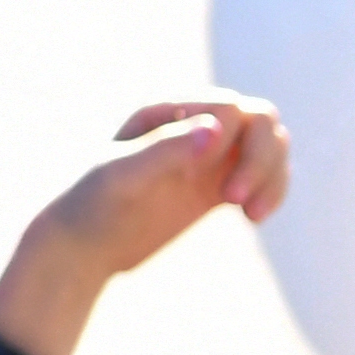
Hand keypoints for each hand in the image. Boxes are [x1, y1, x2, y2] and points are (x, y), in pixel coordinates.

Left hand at [0, 95, 289, 354]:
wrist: (81, 245)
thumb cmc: (90, 204)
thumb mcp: (120, 175)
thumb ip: (166, 149)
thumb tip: (219, 128)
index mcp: (167, 111)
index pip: (232, 109)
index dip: (236, 145)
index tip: (213, 189)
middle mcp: (192, 126)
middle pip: (261, 122)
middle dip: (263, 160)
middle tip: (238, 203)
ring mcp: (208, 157)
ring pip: (270, 146)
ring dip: (273, 177)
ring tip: (252, 215)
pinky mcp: (217, 186)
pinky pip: (265, 177)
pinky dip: (273, 192)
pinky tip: (254, 219)